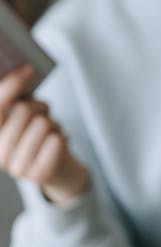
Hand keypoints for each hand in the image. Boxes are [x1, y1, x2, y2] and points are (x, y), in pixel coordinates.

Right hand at [0, 65, 89, 203]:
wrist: (57, 172)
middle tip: (44, 110)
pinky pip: (56, 140)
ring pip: (42, 123)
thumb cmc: (37, 137)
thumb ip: (16, 98)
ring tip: (51, 131)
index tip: (29, 69)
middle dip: (38, 105)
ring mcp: (16, 168)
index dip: (12, 85)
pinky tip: (58, 142)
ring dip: (52, 122)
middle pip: (22, 110)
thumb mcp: (24, 117)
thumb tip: (22, 71)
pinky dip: (62, 135)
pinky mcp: (38, 176)